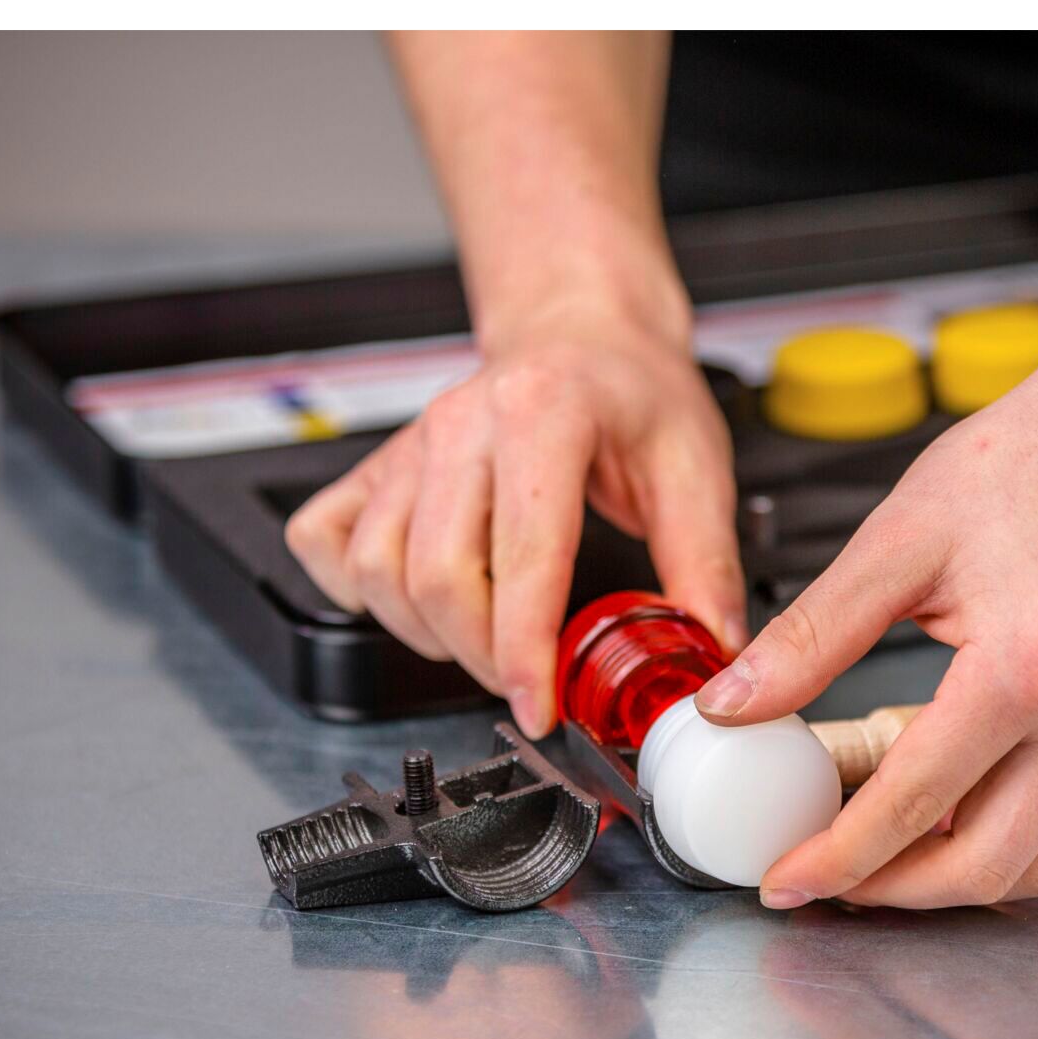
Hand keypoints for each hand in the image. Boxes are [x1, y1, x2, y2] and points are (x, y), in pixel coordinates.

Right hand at [285, 298, 745, 738]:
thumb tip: (711, 651)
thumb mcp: (694, 467)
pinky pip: (326, 544)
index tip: (541, 706)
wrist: (580, 332)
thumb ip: (704, 565)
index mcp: (543, 415)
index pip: (521, 557)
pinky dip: (358, 591)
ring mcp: (408, 445)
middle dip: (482, 656)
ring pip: (378, 572)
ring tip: (487, 639)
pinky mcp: (377, 466)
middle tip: (531, 679)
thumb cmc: (631, 391)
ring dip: (427, 633)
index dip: (524, 651)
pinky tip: (415, 600)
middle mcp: (459, 425)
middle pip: (436, 578)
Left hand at [695, 298, 1037, 907]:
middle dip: (894, 894)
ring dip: (955, 884)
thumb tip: (733, 704)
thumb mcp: (896, 542)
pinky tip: (949, 817)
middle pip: (984, 867)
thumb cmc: (1030, 463)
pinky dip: (1007, 847)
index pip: (912, 803)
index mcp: (1021, 668)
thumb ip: (810, 635)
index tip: (785, 880)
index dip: (837, 856)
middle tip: (827, 881)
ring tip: (882, 857)